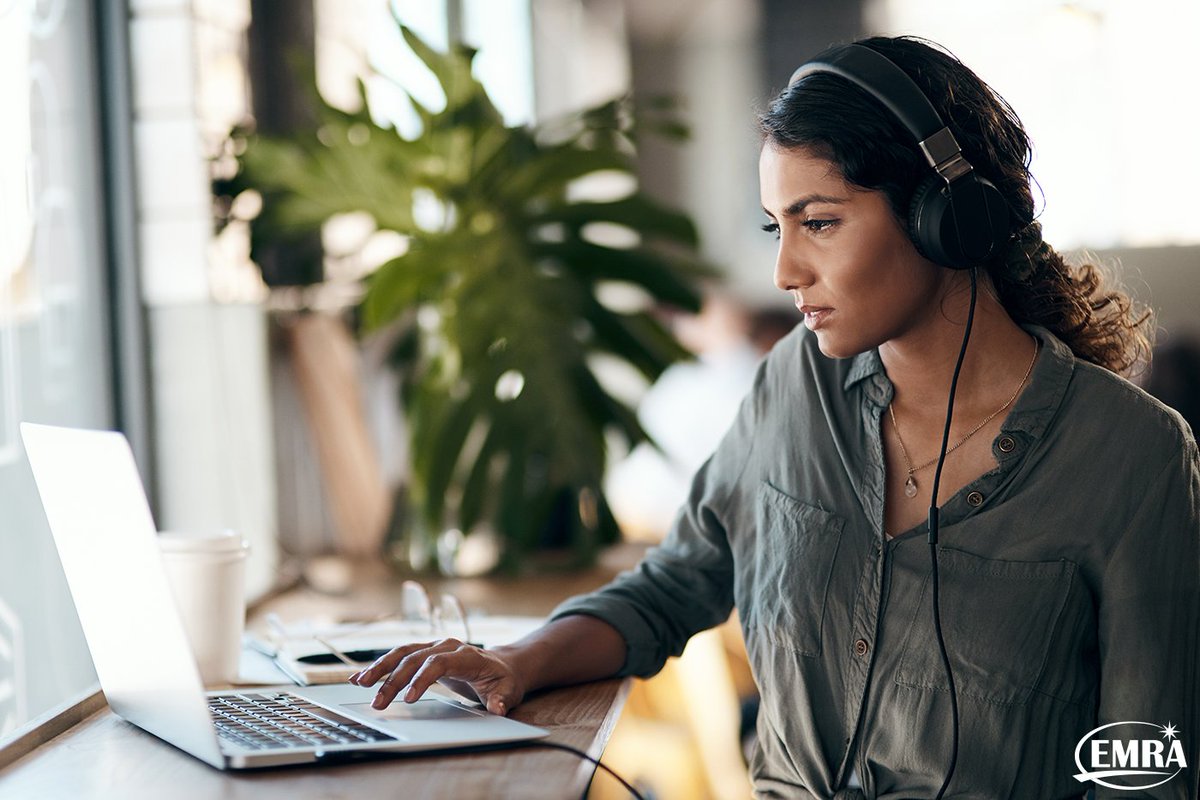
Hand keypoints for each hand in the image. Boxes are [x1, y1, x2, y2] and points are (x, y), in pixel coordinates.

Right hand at [348, 638, 525, 715]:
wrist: (503, 666)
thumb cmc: (503, 680)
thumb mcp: (509, 692)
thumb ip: (501, 700)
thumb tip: (497, 708)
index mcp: (466, 655)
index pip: (439, 662)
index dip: (422, 678)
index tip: (409, 699)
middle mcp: (447, 646)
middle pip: (415, 659)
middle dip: (394, 680)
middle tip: (378, 703)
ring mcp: (434, 647)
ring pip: (402, 653)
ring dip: (380, 668)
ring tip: (360, 683)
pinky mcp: (425, 653)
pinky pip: (399, 657)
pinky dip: (381, 666)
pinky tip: (362, 677)